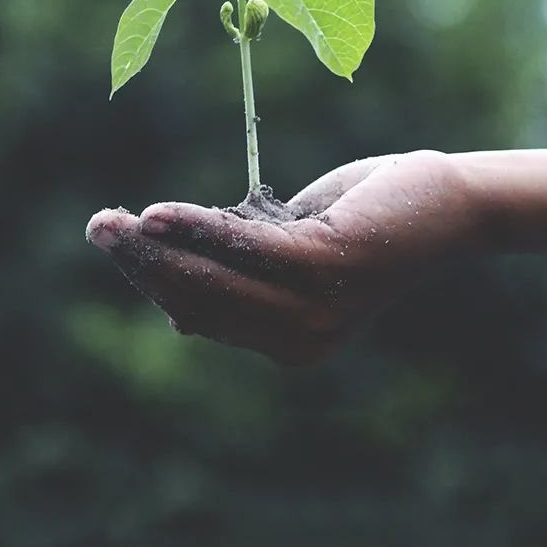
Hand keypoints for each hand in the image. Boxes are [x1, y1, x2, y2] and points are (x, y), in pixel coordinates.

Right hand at [85, 151, 480, 364]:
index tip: (119, 244)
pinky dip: (199, 229)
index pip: (203, 313)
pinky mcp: (325, 268)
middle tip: (97, 228)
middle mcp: (298, 341)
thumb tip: (175, 310)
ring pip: (212, 279)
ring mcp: (313, 311)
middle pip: (197, 300)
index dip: (154, 280)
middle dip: (141, 265)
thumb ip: (242, 274)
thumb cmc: (368, 219)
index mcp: (289, 341)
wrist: (449, 205)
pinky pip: (243, 248)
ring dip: (155, 249)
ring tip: (110, 222)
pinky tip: (158, 215)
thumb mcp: (294, 251)